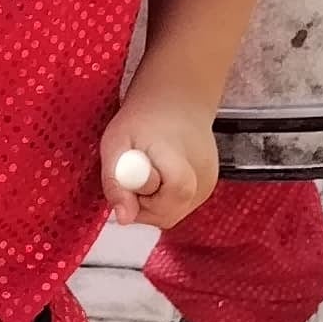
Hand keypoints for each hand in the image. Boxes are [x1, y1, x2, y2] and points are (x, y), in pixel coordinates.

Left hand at [101, 89, 222, 231]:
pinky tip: (159, 176)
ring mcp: (207, 185)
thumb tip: (124, 218)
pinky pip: (175, 209)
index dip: (144, 194)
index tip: (130, 176)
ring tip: (146, 172)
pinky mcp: (206, 191)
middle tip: (132, 175)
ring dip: (149, 203)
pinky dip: (160, 200)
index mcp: (181, 155)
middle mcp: (202, 174)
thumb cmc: (144, 119)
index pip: (176, 192)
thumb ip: (116, 182)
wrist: (175, 103)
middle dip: (140, 204)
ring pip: (170, 215)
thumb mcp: (114, 143)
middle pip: (168, 213)